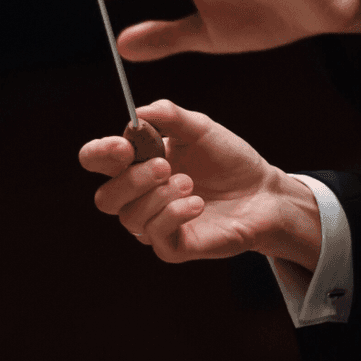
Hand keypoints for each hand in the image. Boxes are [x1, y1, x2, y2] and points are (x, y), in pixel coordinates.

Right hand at [79, 100, 321, 269]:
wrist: (264, 192)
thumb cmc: (227, 160)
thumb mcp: (199, 128)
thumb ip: (169, 116)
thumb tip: (139, 113)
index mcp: (136, 164)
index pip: (96, 161)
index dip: (99, 154)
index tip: (123, 146)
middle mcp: (138, 198)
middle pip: (105, 199)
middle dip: (132, 180)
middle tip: (165, 166)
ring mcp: (154, 225)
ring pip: (130, 218)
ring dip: (159, 196)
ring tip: (190, 184)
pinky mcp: (174, 247)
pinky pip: (156, 235)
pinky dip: (174, 214)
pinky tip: (197, 203)